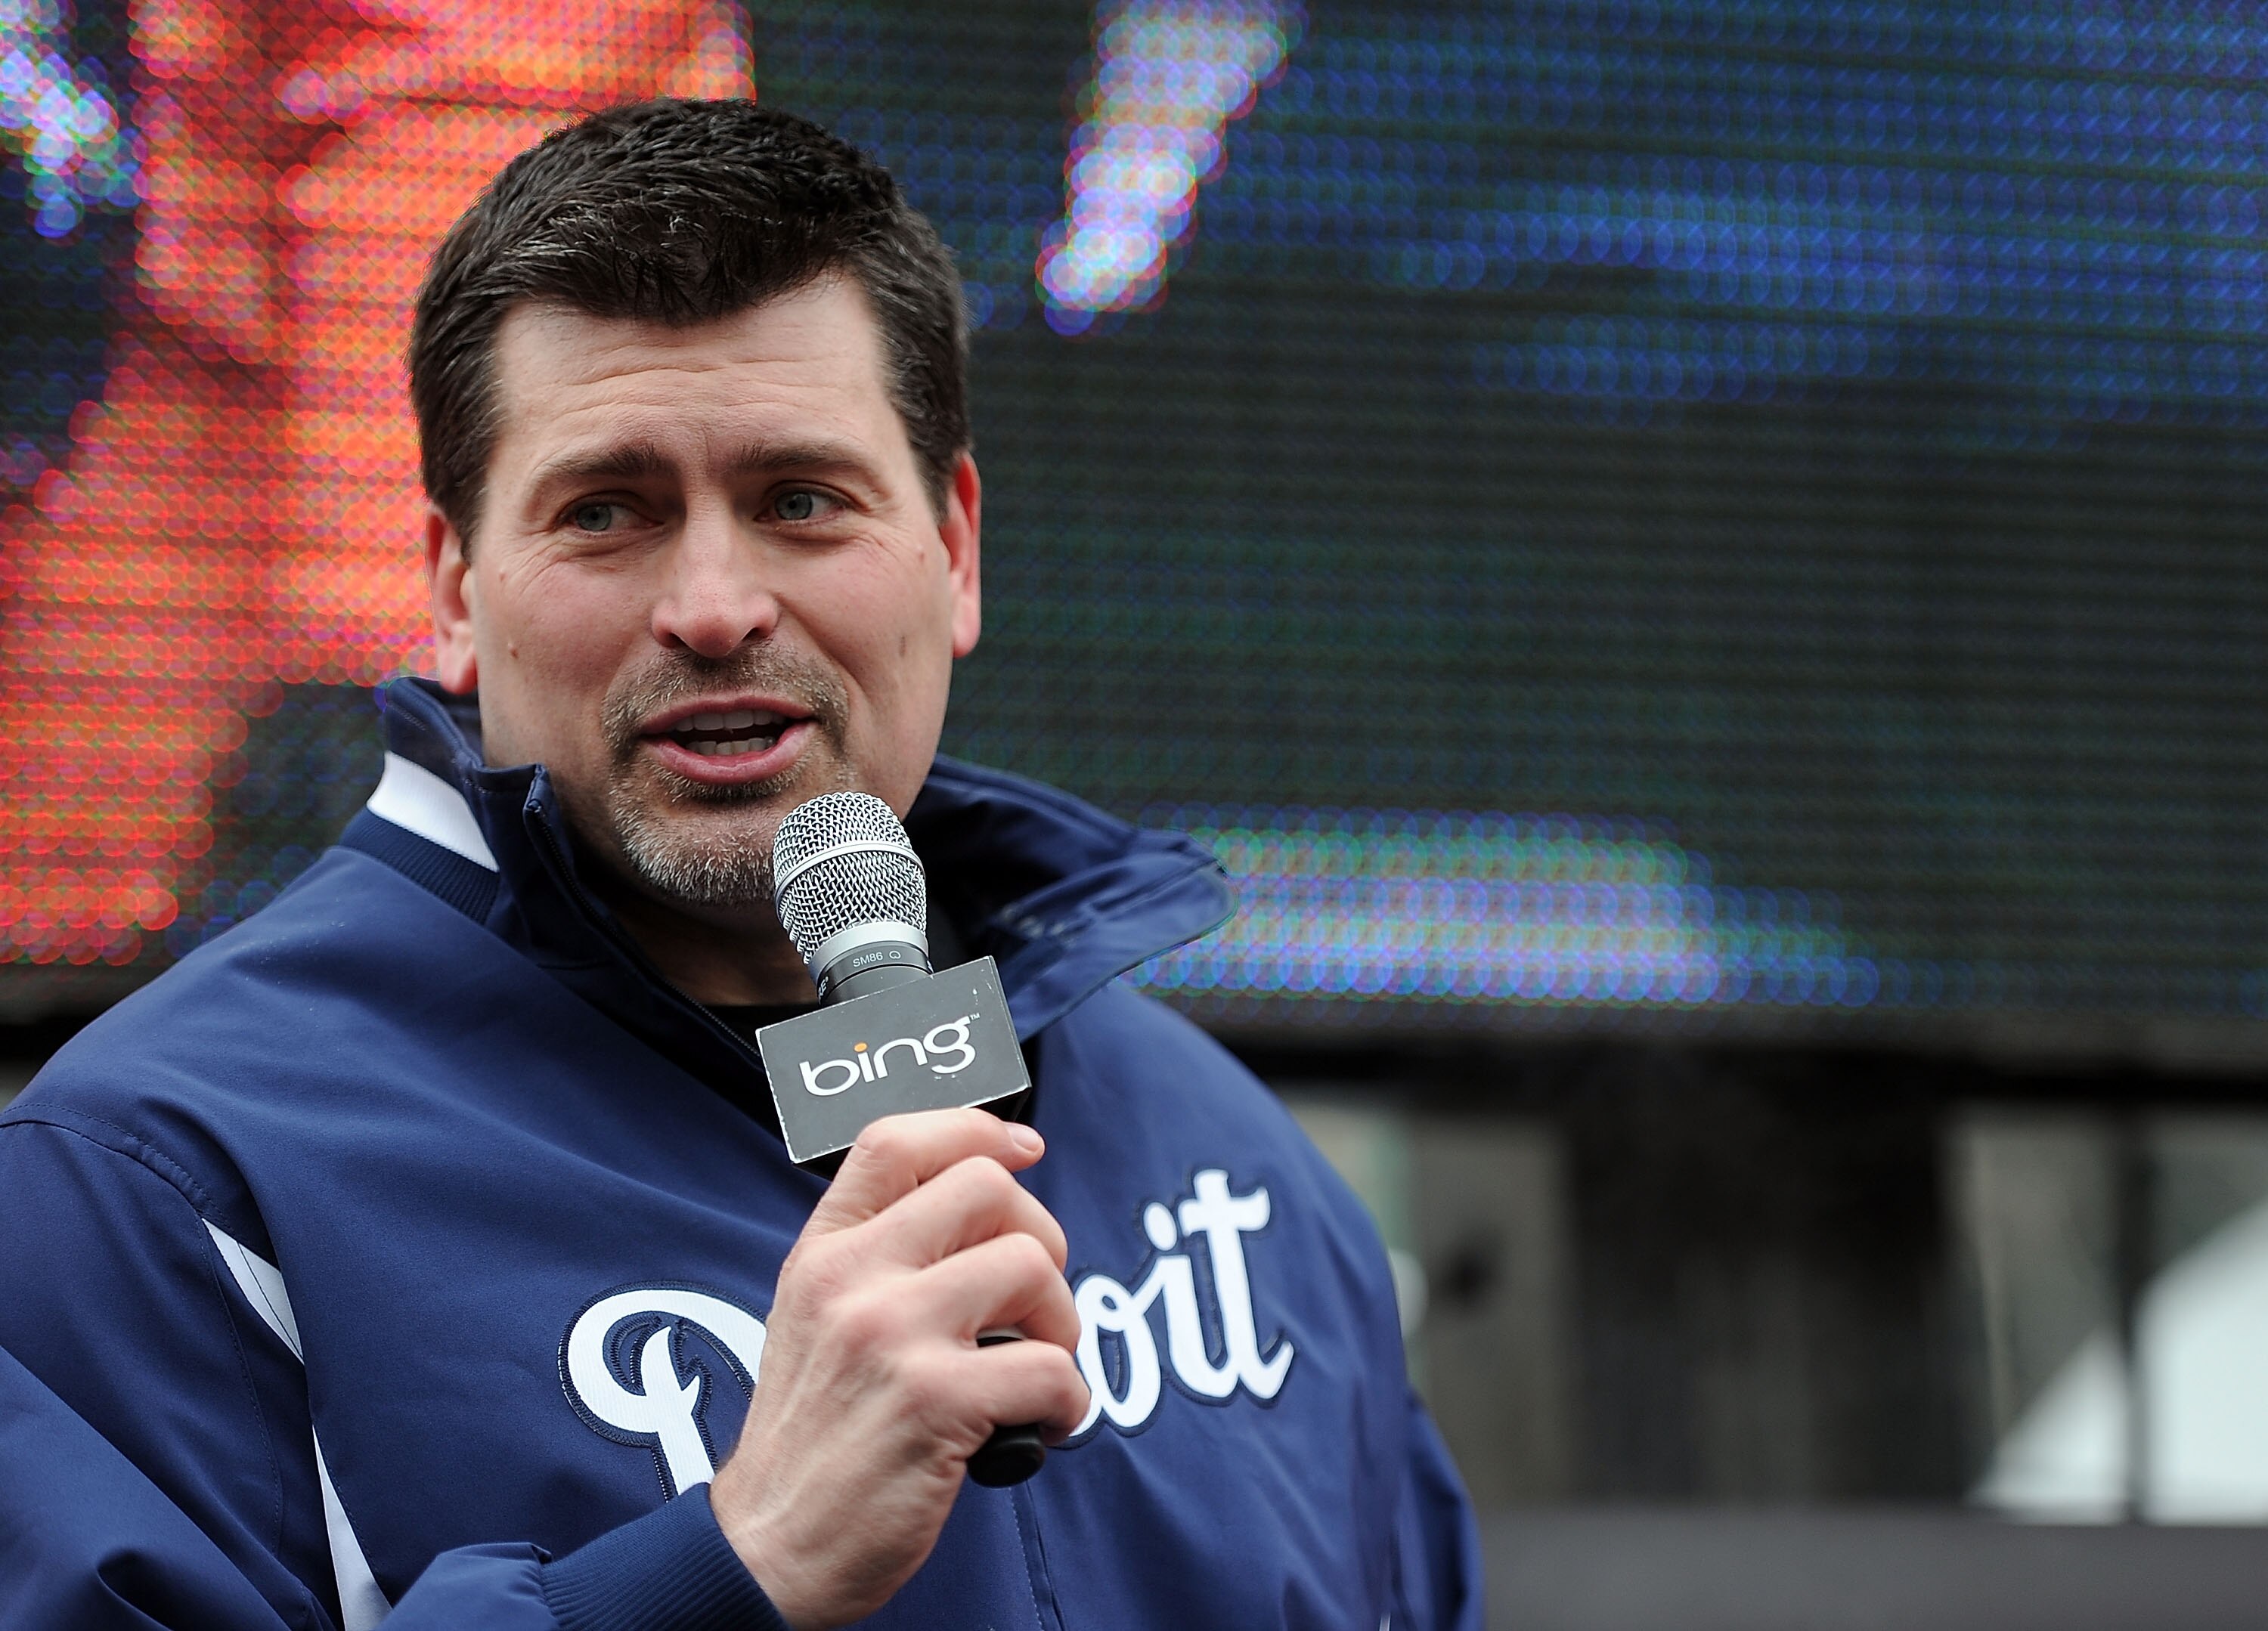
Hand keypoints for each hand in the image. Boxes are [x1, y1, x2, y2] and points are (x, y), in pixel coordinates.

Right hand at [709, 1108, 1088, 1628]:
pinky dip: (1070, 1400)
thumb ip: (877, 1259)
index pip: (896, 1140)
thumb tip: (984, 1205)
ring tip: (1039, 1368)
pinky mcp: (935, 1403)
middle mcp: (851, 1279)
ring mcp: (891, 1335)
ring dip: (1062, 1321)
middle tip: (1034, 1306)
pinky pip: (1052, 1367)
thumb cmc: (811, 1441)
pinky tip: (1043, 1425)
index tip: (1023, 1149)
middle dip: (1041, 1237)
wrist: (768, 1550)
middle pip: (987, 1189)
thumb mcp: (815, 1321)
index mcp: (822, 1254)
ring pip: (1031, 1265)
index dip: (975, 1128)